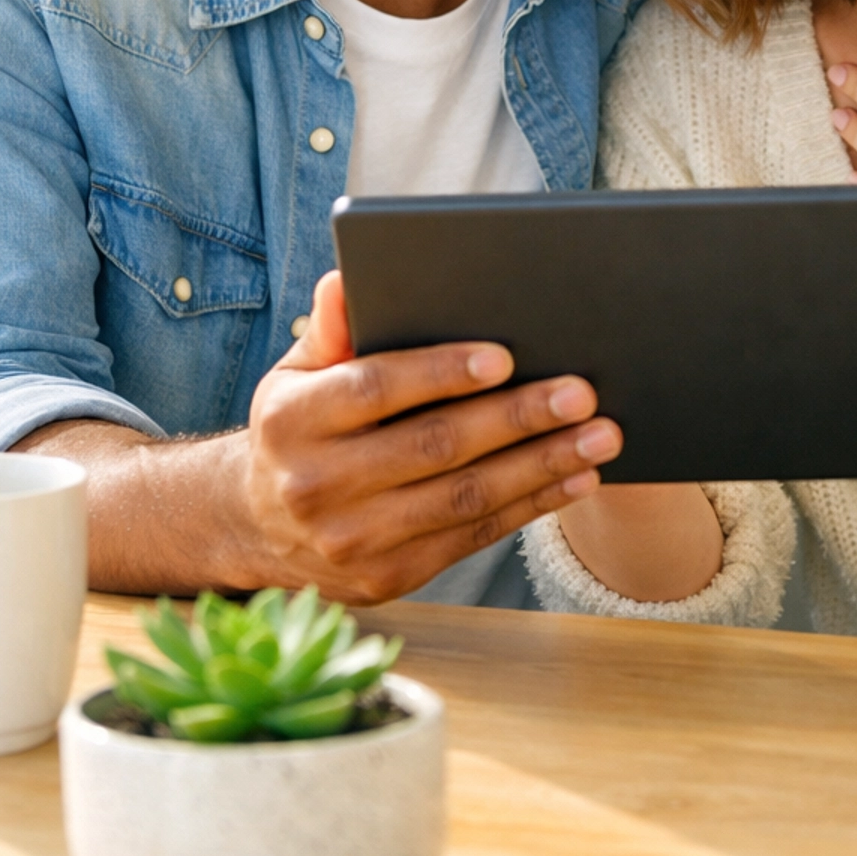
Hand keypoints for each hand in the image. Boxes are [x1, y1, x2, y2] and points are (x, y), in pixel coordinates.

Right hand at [241, 269, 622, 601]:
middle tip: (581, 393)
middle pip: (433, 446)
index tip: (505, 356)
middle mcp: (315, 485)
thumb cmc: (298, 426)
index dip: (441, 372)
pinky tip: (574, 478)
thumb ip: (331, 328)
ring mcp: (351, 541)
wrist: (257, 526)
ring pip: (463, 498)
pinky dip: (530, 507)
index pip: (375, 388)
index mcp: (293, 420)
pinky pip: (471, 537)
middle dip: (516, 418)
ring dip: (541, 466)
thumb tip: (347, 276)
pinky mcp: (387, 578)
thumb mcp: (297, 372)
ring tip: (599, 437)